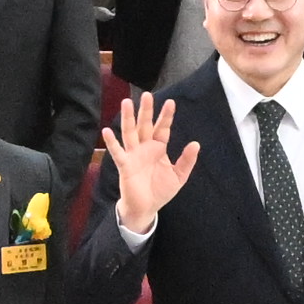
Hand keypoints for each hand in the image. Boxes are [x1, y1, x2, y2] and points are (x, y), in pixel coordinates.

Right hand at [99, 90, 197, 234]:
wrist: (146, 209)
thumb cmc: (160, 190)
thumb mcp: (178, 176)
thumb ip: (186, 161)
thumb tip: (196, 143)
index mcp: (158, 148)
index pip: (162, 128)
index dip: (166, 116)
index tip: (171, 102)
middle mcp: (145, 148)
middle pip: (145, 125)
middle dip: (146, 111)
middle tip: (147, 95)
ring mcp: (133, 155)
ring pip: (130, 133)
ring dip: (128, 118)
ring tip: (127, 103)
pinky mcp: (125, 165)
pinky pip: (118, 152)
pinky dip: (112, 143)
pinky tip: (107, 131)